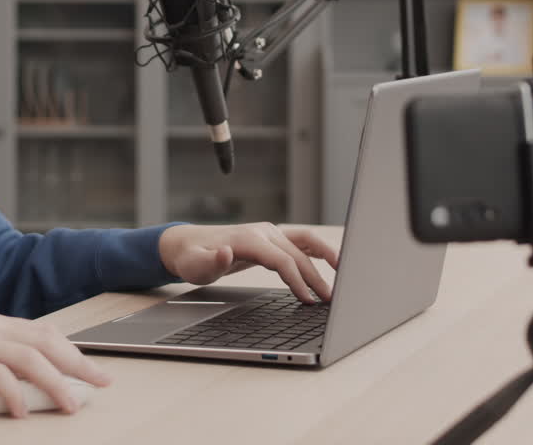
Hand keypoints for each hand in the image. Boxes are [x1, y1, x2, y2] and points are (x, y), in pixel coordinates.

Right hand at [0, 311, 110, 417]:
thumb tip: (29, 383)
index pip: (42, 333)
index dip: (74, 351)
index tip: (96, 371)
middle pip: (44, 341)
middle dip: (78, 363)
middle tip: (103, 383)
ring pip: (27, 357)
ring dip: (56, 382)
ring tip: (73, 405)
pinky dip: (15, 395)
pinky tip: (22, 413)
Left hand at [158, 223, 339, 301]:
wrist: (189, 244)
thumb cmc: (193, 258)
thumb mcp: (195, 266)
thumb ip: (210, 262)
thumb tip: (225, 252)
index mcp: (248, 238)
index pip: (281, 260)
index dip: (297, 280)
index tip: (307, 300)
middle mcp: (263, 232)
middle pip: (297, 255)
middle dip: (315, 278)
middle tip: (329, 301)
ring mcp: (270, 232)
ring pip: (305, 243)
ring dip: (325, 259)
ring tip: (343, 277)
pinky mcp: (273, 238)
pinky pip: (302, 240)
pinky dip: (319, 250)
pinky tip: (334, 262)